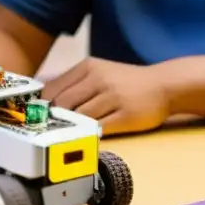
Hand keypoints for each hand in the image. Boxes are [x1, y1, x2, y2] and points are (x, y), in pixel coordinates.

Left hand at [42, 57, 170, 135]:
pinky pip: (99, 129)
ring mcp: (114, 97)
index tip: (38, 118)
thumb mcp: (101, 72)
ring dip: (72, 128)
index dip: (42, 107)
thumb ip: (75, 83)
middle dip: (55, 119)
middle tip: (52, 130)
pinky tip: (88, 137)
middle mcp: (100, 79)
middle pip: (63, 103)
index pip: (53, 88)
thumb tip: (42, 101)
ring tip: (70, 135)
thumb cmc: (128, 82)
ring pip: (79, 117)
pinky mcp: (126, 115)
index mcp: (89, 67)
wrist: (165, 85)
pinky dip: (89, 135)